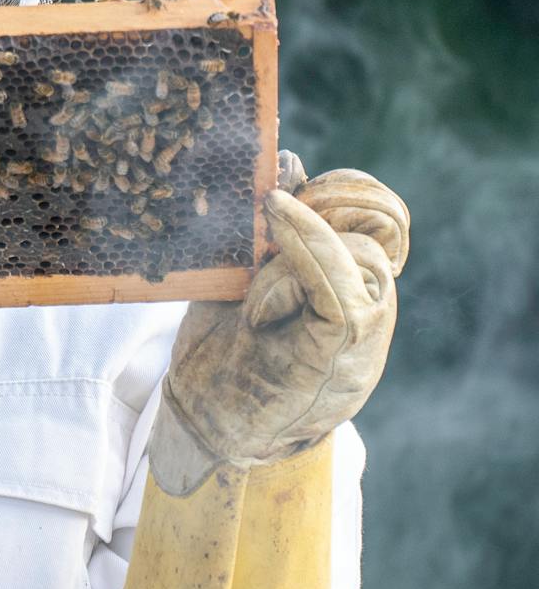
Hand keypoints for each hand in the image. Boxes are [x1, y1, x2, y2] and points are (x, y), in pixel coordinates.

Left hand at [152, 154, 409, 492]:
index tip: (288, 186)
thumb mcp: (242, 276)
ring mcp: (360, 336)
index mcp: (353, 285)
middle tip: (274, 210)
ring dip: (298, 246)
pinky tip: (269, 244)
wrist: (204, 425)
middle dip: (328, 205)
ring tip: (250, 274)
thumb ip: (271, 228)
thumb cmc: (223, 349)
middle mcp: (369, 307)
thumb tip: (291, 164)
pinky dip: (306, 259)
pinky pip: (340, 296)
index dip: (347, 190)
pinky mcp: (335, 359)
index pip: (384, 219)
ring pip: (360, 258)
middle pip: (382, 229)